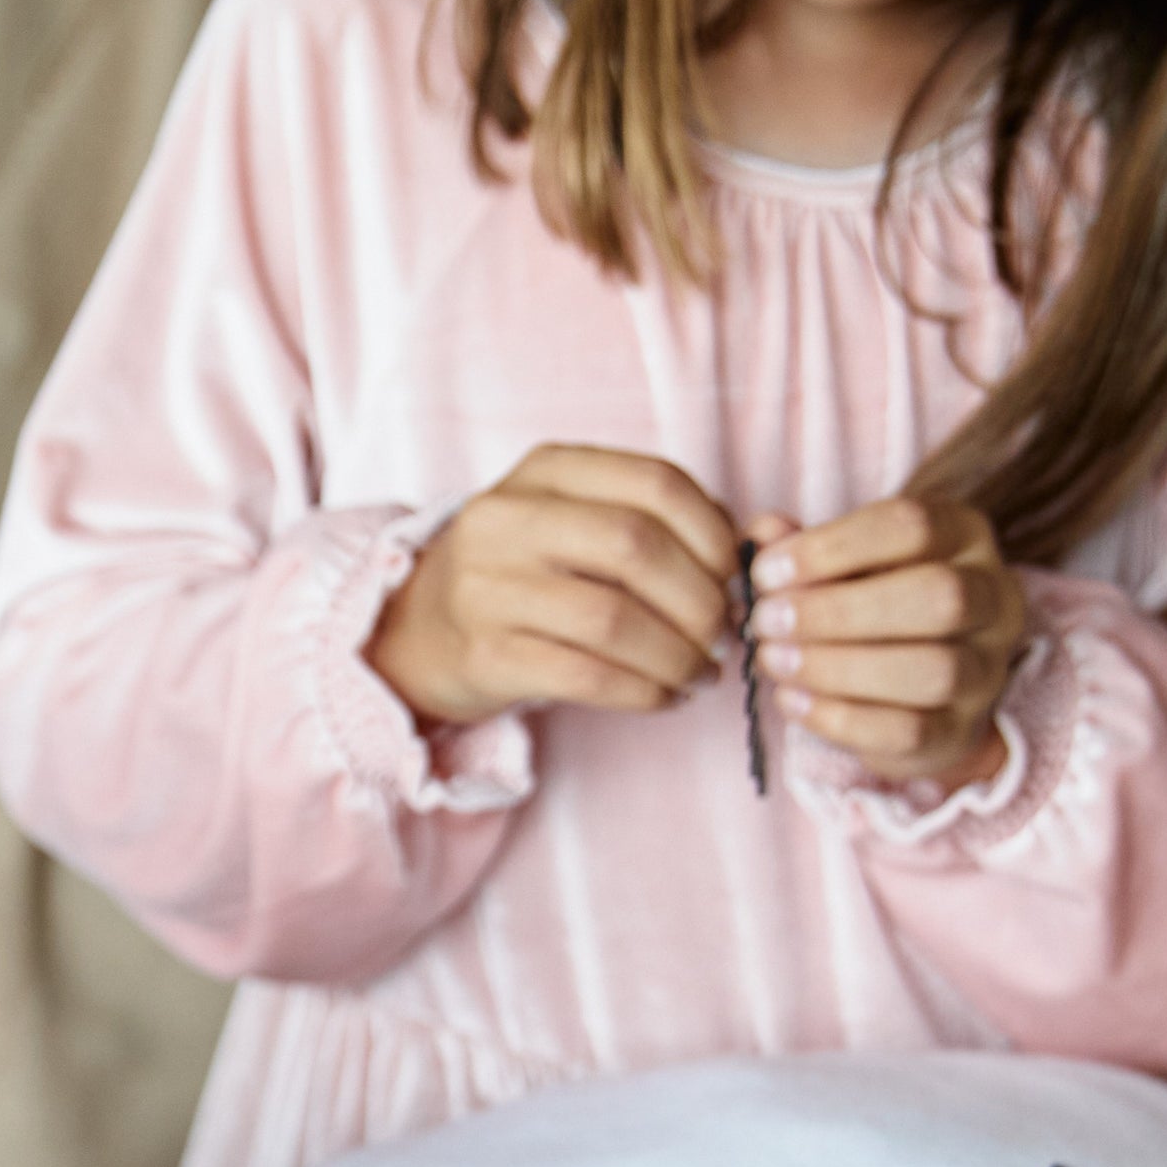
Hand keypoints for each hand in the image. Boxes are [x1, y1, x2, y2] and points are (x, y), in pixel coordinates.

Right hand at [369, 444, 740, 726]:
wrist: (418, 630)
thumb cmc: (522, 574)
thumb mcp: (570, 520)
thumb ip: (648, 520)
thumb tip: (748, 550)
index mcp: (544, 470)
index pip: (654, 482)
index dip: (713, 533)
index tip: (733, 575)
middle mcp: (507, 519)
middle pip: (637, 549)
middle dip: (700, 601)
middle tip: (722, 635)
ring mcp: (488, 588)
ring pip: (614, 620)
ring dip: (677, 656)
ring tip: (699, 673)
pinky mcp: (485, 656)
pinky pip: (587, 677)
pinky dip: (643, 692)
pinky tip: (663, 695)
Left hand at [747, 496, 1025, 786]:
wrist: (913, 691)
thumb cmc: (869, 605)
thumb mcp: (838, 564)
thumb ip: (801, 547)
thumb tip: (762, 533)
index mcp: (963, 537)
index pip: (912, 526)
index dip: (832, 548)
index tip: (766, 572)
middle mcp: (992, 598)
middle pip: (938, 596)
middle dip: (839, 610)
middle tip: (768, 621)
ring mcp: (985, 669)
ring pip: (932, 669)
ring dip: (838, 667)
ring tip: (774, 660)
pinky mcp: (961, 730)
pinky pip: (910, 730)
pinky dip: (840, 717)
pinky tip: (791, 700)